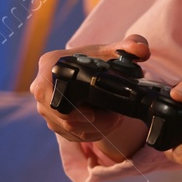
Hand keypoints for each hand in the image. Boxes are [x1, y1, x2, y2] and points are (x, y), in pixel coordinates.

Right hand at [30, 35, 149, 162]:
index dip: (76, 109)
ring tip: (115, 119)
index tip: (96, 112)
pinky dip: (91, 133)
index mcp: (49, 66)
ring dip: (96, 129)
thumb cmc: (98, 59)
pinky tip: (106, 124)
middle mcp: (41, 88)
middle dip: (94, 122)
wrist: (89, 71)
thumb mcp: (115, 51)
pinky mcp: (53, 122)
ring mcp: (45, 108)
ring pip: (69, 129)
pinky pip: (71, 135)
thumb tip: (141, 50)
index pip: (55, 95)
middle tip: (116, 118)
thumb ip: (132, 45)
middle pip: (64, 118)